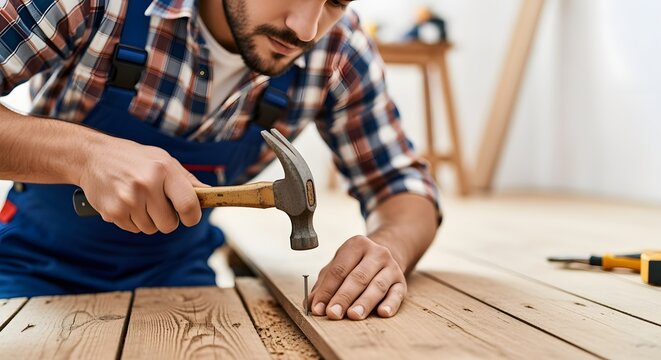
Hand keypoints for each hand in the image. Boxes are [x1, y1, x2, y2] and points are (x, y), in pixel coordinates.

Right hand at [78, 136, 206, 233]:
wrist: (93, 156)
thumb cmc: (136, 159)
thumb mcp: (164, 160)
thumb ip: (187, 180)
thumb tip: (210, 193)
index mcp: (164, 170)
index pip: (189, 205)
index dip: (192, 216)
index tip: (190, 217)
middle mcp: (146, 184)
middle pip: (169, 224)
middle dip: (167, 219)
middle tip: (158, 204)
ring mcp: (128, 199)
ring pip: (150, 229)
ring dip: (148, 220)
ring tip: (139, 200)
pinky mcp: (113, 211)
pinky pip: (133, 229)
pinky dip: (133, 221)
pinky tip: (126, 202)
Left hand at [308, 236, 406, 319]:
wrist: (385, 257)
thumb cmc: (355, 265)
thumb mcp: (338, 267)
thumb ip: (323, 285)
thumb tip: (310, 304)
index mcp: (356, 245)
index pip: (339, 270)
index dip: (327, 290)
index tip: (318, 308)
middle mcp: (376, 253)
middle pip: (358, 277)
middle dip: (343, 297)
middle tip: (333, 314)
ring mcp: (391, 267)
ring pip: (377, 286)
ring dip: (364, 302)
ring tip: (353, 315)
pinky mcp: (401, 281)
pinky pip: (397, 294)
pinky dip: (390, 304)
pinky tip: (383, 313)